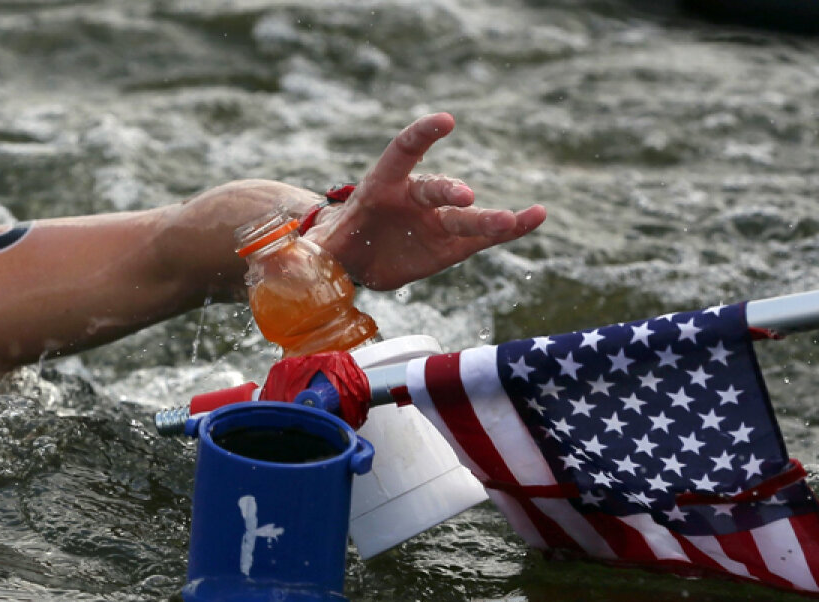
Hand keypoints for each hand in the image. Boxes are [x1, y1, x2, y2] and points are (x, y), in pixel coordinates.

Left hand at [306, 112, 545, 290]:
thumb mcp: (313, 248)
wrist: (351, 260)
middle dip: (450, 192)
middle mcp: (414, 197)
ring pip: (466, 217)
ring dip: (491, 218)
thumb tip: (283, 262)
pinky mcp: (450, 245)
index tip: (444, 122)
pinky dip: (510, 229)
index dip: (421, 137)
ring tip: (520, 218)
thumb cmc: (331, 246)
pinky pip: (483, 237)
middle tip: (465, 198)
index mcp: (379, 187)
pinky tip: (536, 218)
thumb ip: (304, 254)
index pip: (401, 153)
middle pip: (435, 189)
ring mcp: (435, 220)